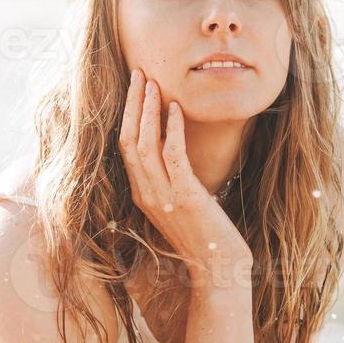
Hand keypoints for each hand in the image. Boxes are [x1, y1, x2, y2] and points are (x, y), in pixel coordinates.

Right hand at [117, 68, 249, 279]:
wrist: (219, 270)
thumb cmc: (205, 238)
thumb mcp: (180, 205)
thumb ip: (171, 181)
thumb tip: (174, 150)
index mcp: (142, 195)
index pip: (124, 147)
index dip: (126, 115)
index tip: (134, 88)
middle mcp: (146, 194)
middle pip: (128, 140)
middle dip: (132, 104)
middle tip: (138, 73)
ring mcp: (163, 196)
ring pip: (144, 144)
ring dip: (147, 110)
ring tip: (153, 83)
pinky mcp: (185, 197)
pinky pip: (173, 155)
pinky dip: (172, 129)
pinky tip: (176, 108)